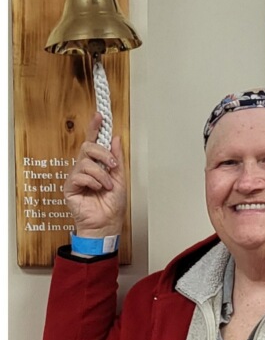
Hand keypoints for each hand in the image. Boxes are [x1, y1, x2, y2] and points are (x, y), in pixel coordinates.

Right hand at [63, 112, 126, 237]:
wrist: (107, 224)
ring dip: (101, 175)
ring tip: (107, 186)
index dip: (95, 128)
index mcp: (97, 165)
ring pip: (86, 161)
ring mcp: (77, 176)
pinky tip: (97, 190)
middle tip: (112, 166)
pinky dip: (93, 182)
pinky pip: (80, 175)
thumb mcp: (120, 179)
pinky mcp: (70, 186)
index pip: (94, 142)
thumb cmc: (112, 206)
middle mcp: (85, 168)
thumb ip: (117, 159)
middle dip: (103, 154)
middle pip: (88, 147)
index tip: (100, 116)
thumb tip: (115, 139)